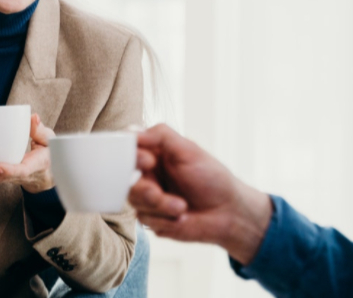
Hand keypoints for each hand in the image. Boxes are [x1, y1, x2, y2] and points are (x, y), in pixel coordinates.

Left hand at [0, 113, 55, 192]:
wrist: (46, 172)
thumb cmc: (48, 153)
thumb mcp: (49, 140)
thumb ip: (40, 130)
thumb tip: (33, 117)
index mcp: (35, 166)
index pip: (21, 171)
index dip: (8, 170)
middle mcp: (20, 175)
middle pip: (0, 177)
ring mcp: (9, 176)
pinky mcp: (1, 174)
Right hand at [128, 123, 273, 265]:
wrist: (228, 213)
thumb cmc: (212, 178)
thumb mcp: (189, 150)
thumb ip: (161, 135)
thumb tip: (133, 133)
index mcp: (154, 153)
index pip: (128, 149)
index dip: (132, 156)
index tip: (149, 161)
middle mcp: (148, 174)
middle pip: (124, 178)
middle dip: (144, 188)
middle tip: (158, 192)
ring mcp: (148, 197)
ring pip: (134, 200)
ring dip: (159, 205)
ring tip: (181, 206)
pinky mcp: (152, 219)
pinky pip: (144, 219)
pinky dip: (164, 219)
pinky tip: (181, 217)